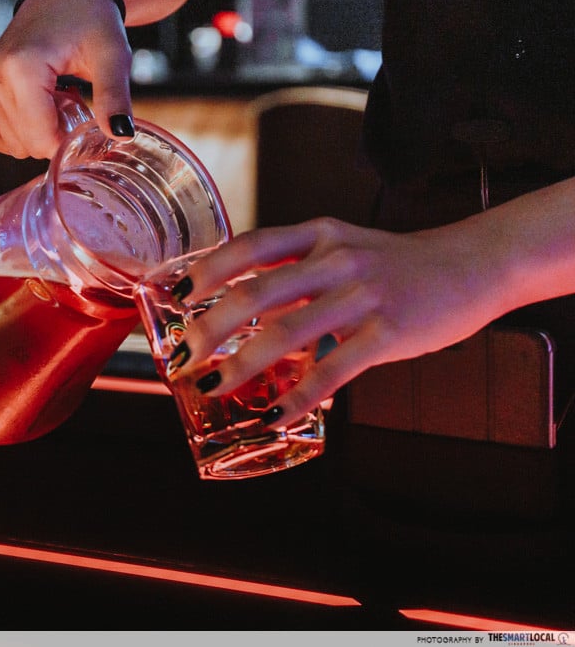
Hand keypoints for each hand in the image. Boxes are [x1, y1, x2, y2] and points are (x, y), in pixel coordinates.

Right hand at [0, 0, 133, 158]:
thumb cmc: (90, 18)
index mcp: (22, 68)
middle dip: (54, 138)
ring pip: (10, 143)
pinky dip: (20, 133)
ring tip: (59, 104)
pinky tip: (42, 111)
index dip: (67, 144)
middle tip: (75, 108)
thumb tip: (121, 134)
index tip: (86, 125)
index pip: (39, 138)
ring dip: (38, 135)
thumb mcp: (112, 55)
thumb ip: (115, 96)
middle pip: (25, 144)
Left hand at [168, 217, 505, 427]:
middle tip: (183, 357)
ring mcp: (363, 295)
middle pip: (256, 291)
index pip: (250, 244)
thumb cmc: (397, 263)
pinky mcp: (389, 332)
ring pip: (287, 332)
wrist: (473, 265)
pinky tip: (277, 415)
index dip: (208, 269)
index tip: (176, 295)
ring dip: (243, 365)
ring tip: (215, 388)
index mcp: (319, 235)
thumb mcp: (342, 250)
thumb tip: (239, 307)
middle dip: (209, 327)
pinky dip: (300, 396)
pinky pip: (334, 368)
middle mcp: (336, 260)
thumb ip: (293, 272)